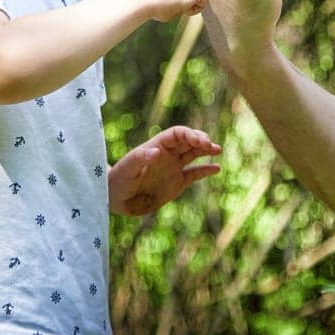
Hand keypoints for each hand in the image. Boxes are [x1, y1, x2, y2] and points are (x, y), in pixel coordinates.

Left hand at [107, 125, 221, 215]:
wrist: (116, 200)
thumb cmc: (118, 181)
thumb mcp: (127, 169)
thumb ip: (139, 158)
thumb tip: (155, 151)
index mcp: (157, 146)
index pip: (177, 134)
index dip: (189, 134)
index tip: (199, 141)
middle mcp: (167, 155)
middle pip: (188, 141)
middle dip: (200, 140)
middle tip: (210, 146)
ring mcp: (173, 168)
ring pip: (193, 154)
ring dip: (206, 150)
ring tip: (217, 150)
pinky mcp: (176, 183)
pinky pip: (194, 174)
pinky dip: (205, 171)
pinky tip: (216, 168)